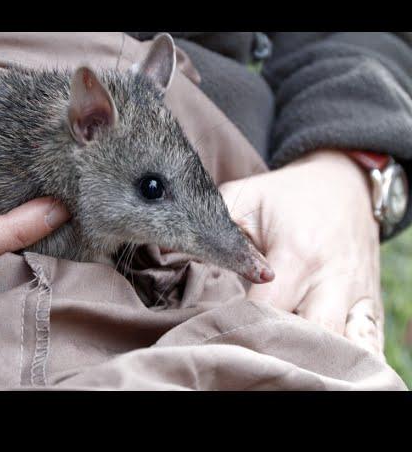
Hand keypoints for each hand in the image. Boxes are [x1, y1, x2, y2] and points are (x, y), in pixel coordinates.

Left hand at [219, 150, 383, 356]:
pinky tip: (318, 351)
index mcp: (296, 256)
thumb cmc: (286, 196)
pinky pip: (368, 344)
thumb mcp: (246, 196)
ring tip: (279, 347)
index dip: (239, 324)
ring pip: (340, 345)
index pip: (265, 310)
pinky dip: (344, 352)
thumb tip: (167, 249)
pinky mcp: (370, 304)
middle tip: (248, 342)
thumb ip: (212, 224)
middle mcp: (330, 280)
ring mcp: (356, 295)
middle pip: (306, 337)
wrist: (345, 184)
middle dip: (276, 345)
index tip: (217, 326)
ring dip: (310, 351)